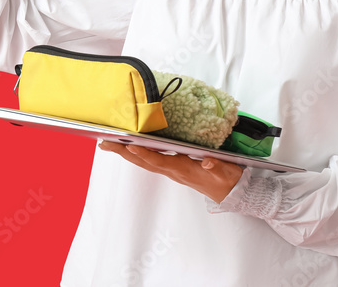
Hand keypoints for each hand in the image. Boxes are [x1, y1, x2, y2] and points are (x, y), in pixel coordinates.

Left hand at [98, 141, 244, 203]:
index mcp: (184, 170)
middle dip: (124, 153)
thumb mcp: (227, 173)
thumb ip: (217, 167)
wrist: (232, 193)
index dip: (145, 154)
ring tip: (110, 144)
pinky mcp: (175, 169)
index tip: (129, 146)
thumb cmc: (228, 181)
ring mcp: (173, 171)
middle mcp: (175, 171)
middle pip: (145, 162)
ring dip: (127, 153)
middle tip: (105, 144)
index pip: (160, 161)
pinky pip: (152, 162)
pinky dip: (139, 154)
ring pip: (145, 162)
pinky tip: (131, 148)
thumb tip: (208, 161)